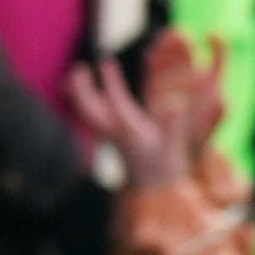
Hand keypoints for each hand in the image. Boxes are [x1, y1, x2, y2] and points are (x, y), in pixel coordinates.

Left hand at [66, 46, 197, 194]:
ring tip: (79, 71)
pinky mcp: (111, 137)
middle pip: (89, 110)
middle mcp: (114, 134)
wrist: (154, 192)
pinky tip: (83, 89)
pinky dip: (86, 101)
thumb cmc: (166, 167)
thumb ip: (173, 126)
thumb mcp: (173, 148)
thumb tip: (175, 103)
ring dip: (80, 93)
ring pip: (87, 113)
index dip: (110, 84)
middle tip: (80, 67)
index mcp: (130, 134)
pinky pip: (92, 116)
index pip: (116, 105)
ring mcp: (110, 136)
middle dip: (82, 90)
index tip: (107, 62)